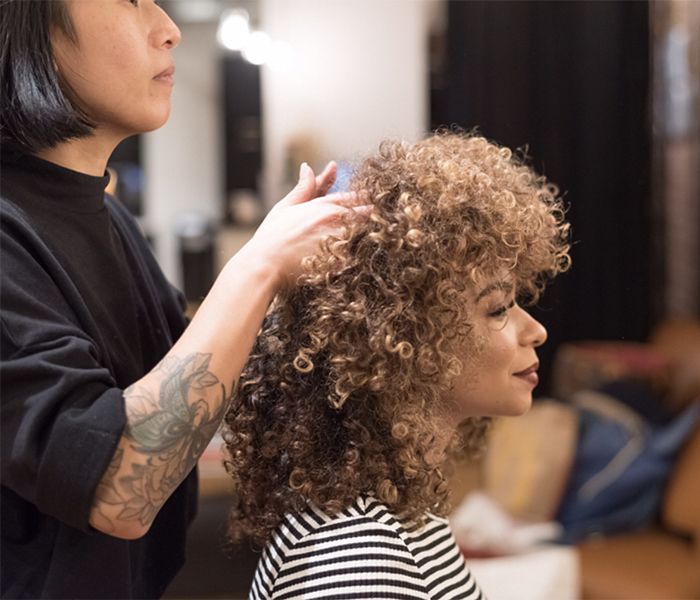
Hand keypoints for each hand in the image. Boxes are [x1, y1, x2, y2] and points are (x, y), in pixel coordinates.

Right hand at [241, 162, 370, 289]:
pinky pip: (361, 257)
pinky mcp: (340, 262)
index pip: (353, 198)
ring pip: (367, 235)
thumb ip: (303, 188)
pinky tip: (364, 260)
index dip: (363, 200)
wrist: (264, 265)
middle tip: (377, 221)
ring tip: (374, 241)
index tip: (369, 202)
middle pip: (366, 215)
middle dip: (372, 217)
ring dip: (371, 235)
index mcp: (324, 205)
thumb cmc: (272, 236)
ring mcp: (339, 241)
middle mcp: (334, 220)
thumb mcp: (286, 206)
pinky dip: (364, 256)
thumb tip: (308, 166)